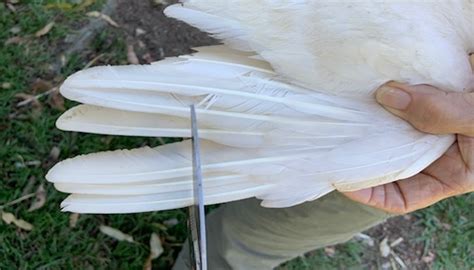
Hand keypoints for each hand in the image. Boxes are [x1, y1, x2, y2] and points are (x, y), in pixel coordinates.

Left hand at [343, 82, 473, 213]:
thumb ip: (441, 113)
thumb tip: (387, 97)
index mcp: (452, 173)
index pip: (403, 197)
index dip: (370, 194)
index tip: (342, 179)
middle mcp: (435, 151)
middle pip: (389, 161)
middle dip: (362, 153)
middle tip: (332, 141)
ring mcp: (430, 123)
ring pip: (390, 128)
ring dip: (370, 119)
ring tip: (344, 111)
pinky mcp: (428, 95)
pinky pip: (400, 98)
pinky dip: (384, 93)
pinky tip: (365, 87)